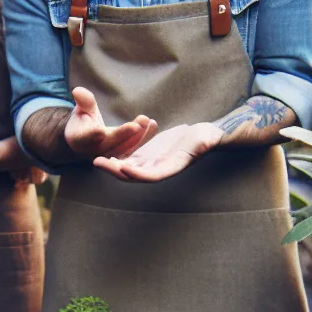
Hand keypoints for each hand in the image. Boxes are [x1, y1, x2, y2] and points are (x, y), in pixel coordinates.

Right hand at [63, 87, 156, 160]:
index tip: (99, 131)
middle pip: (111, 143)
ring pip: (125, 149)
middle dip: (125, 134)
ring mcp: (109, 155)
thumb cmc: (82, 121)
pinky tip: (153, 125)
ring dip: (139, 137)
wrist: (86, 140)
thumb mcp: (81, 109)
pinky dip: (144, 138)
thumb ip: (83, 102)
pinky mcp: (121, 156)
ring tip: (149, 122)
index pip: (86, 137)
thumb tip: (78, 91)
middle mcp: (95, 150)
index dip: (92, 135)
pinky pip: (134, 148)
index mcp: (80, 139)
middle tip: (138, 123)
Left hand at [93, 121, 222, 181]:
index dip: (137, 173)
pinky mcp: (149, 154)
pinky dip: (118, 156)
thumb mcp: (207, 140)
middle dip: (116, 170)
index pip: (152, 176)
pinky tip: (106, 152)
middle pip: (135, 174)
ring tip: (97, 159)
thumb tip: (214, 142)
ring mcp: (153, 162)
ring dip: (113, 165)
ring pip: (129, 167)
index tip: (122, 168)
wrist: (204, 136)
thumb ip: (206, 143)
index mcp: (172, 168)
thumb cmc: (208, 139)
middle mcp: (160, 169)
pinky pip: (131, 158)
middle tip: (98, 162)